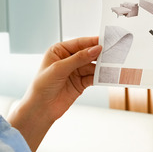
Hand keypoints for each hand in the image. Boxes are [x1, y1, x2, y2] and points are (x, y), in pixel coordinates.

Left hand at [8, 36, 101, 151]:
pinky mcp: (81, 83)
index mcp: (59, 51)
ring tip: (112, 66)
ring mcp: (75, 71)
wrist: (40, 109)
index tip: (105, 42)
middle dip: (99, 55)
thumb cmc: (42, 86)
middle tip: (112, 53)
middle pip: (88, 54)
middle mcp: (68, 59)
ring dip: (101, 67)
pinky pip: (93, 77)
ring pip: (92, 66)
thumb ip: (79, 58)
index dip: (92, 42)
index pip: (79, 43)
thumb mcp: (59, 68)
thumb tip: (95, 49)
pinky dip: (100, 77)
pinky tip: (106, 76)